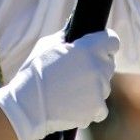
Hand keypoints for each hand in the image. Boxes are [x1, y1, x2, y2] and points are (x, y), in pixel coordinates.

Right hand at [0, 29, 119, 139]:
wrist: (27, 105)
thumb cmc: (34, 72)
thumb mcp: (47, 45)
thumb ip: (67, 37)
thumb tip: (74, 30)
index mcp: (88, 48)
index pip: (112, 40)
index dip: (105, 44)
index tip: (99, 48)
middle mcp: (98, 67)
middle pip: (108, 64)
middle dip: (97, 66)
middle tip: (78, 73)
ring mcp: (100, 89)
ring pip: (104, 86)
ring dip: (94, 88)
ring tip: (71, 91)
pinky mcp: (97, 109)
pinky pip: (101, 107)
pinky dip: (91, 108)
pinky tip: (75, 105)